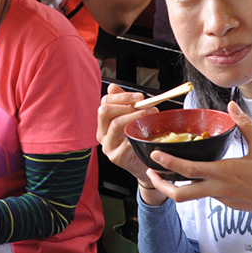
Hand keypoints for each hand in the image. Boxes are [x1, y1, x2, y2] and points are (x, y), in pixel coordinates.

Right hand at [97, 83, 169, 205]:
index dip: (122, 96)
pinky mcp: (116, 157)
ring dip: (135, 116)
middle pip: (104, 110)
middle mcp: (102, 134)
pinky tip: (147, 133)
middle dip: (126, 104)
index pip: (105, 102)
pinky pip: (125, 142)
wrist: (144, 166)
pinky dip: (137, 135)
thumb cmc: (139, 141)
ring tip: (149, 115)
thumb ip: (124, 104)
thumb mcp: (132, 120)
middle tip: (144, 105)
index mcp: (104, 123)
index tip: (140, 97)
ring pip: (116, 124)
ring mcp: (107, 146)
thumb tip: (112, 86)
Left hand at [140, 101, 251, 233]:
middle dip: (162, 186)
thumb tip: (231, 106)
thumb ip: (245, 125)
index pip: (190, 170)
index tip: (155, 156)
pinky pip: (210, 196)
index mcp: (227, 173)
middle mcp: (222, 190)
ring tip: (169, 172)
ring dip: (179, 186)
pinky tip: (199, 175)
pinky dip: (198, 186)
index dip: (169, 164)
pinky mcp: (232, 205)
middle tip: (150, 173)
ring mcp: (226, 200)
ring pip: (195, 196)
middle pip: (182, 195)